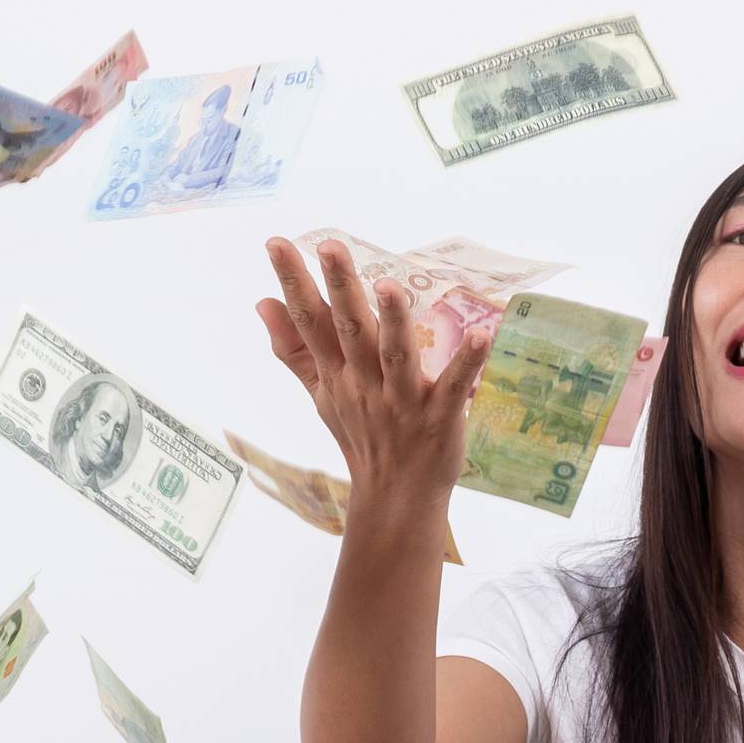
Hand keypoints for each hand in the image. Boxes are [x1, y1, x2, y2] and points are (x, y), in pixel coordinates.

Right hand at [256, 236, 486, 522]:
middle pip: (350, 332)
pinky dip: (467, 365)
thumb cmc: (361, 435)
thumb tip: (262, 303)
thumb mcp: (320, 394)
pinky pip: (454, 388)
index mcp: (337, 375)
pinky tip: (481, 336)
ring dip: (393, 322)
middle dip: (340, 290)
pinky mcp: (440, 418)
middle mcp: (365, 384)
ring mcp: (402, 401)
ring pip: (396, 357)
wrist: (395, 499)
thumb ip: (293, 349)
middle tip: (330, 246)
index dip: (294, 283)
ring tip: (388, 287)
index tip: (277, 243)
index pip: (311, 323)